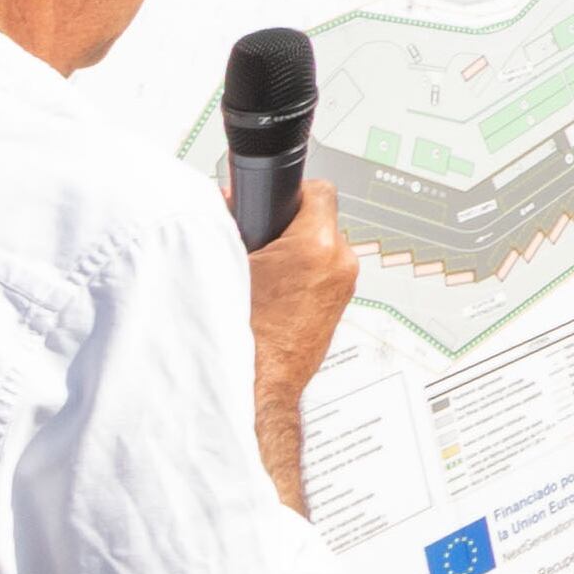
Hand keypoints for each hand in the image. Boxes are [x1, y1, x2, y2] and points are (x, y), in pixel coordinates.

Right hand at [248, 181, 358, 514]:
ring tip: (262, 270)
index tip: (268, 199)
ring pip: (320, 246)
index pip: (317, 190)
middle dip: (286, 224)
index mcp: (317, 247)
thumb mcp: (227, 262)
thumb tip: (232, 202)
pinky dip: (300, 273)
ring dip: (293, 250)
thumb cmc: (239, 332)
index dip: (287, 192)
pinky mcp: (341, 306)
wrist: (255, 383)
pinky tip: (273, 289)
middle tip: (256, 237)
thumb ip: (233, 224)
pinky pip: (322, 272)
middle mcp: (340, 264)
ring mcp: (345, 286)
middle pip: (318, 219)